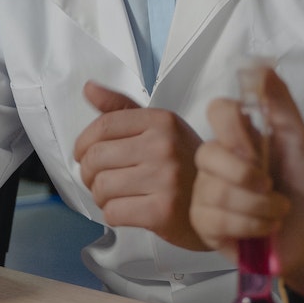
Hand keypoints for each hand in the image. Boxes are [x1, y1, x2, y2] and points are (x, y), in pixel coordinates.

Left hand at [74, 81, 206, 251]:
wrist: (221, 201)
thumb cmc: (185, 164)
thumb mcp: (160, 128)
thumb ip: (121, 108)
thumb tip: (89, 88)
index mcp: (162, 121)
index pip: (103, 126)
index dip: (83, 143)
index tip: (83, 154)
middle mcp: (164, 146)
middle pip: (96, 158)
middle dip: (88, 173)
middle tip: (98, 179)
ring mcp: (165, 179)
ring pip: (101, 187)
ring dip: (100, 196)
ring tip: (115, 195)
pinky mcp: (163, 211)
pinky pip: (113, 212)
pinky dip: (113, 214)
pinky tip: (128, 209)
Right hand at [191, 68, 303, 302]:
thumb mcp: (300, 141)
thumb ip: (280, 104)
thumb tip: (262, 65)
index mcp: (240, 136)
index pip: (218, 110)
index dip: (232, 129)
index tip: (257, 149)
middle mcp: (218, 161)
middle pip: (207, 153)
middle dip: (246, 176)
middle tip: (272, 188)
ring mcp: (207, 192)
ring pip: (214, 191)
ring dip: (258, 207)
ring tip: (277, 212)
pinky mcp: (205, 224)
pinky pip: (213, 219)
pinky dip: (248, 225)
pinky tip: (263, 228)